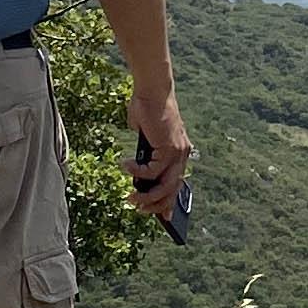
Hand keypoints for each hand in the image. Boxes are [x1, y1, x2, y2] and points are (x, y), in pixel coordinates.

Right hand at [128, 92, 192, 220]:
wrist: (152, 91)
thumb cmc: (147, 111)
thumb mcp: (146, 139)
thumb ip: (145, 155)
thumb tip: (137, 174)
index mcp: (179, 154)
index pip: (177, 184)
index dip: (170, 202)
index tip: (165, 217)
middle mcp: (182, 155)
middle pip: (173, 190)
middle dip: (156, 205)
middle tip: (138, 208)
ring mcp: (177, 152)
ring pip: (165, 185)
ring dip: (147, 195)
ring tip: (131, 197)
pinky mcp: (168, 147)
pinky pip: (152, 169)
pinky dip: (137, 171)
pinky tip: (125, 165)